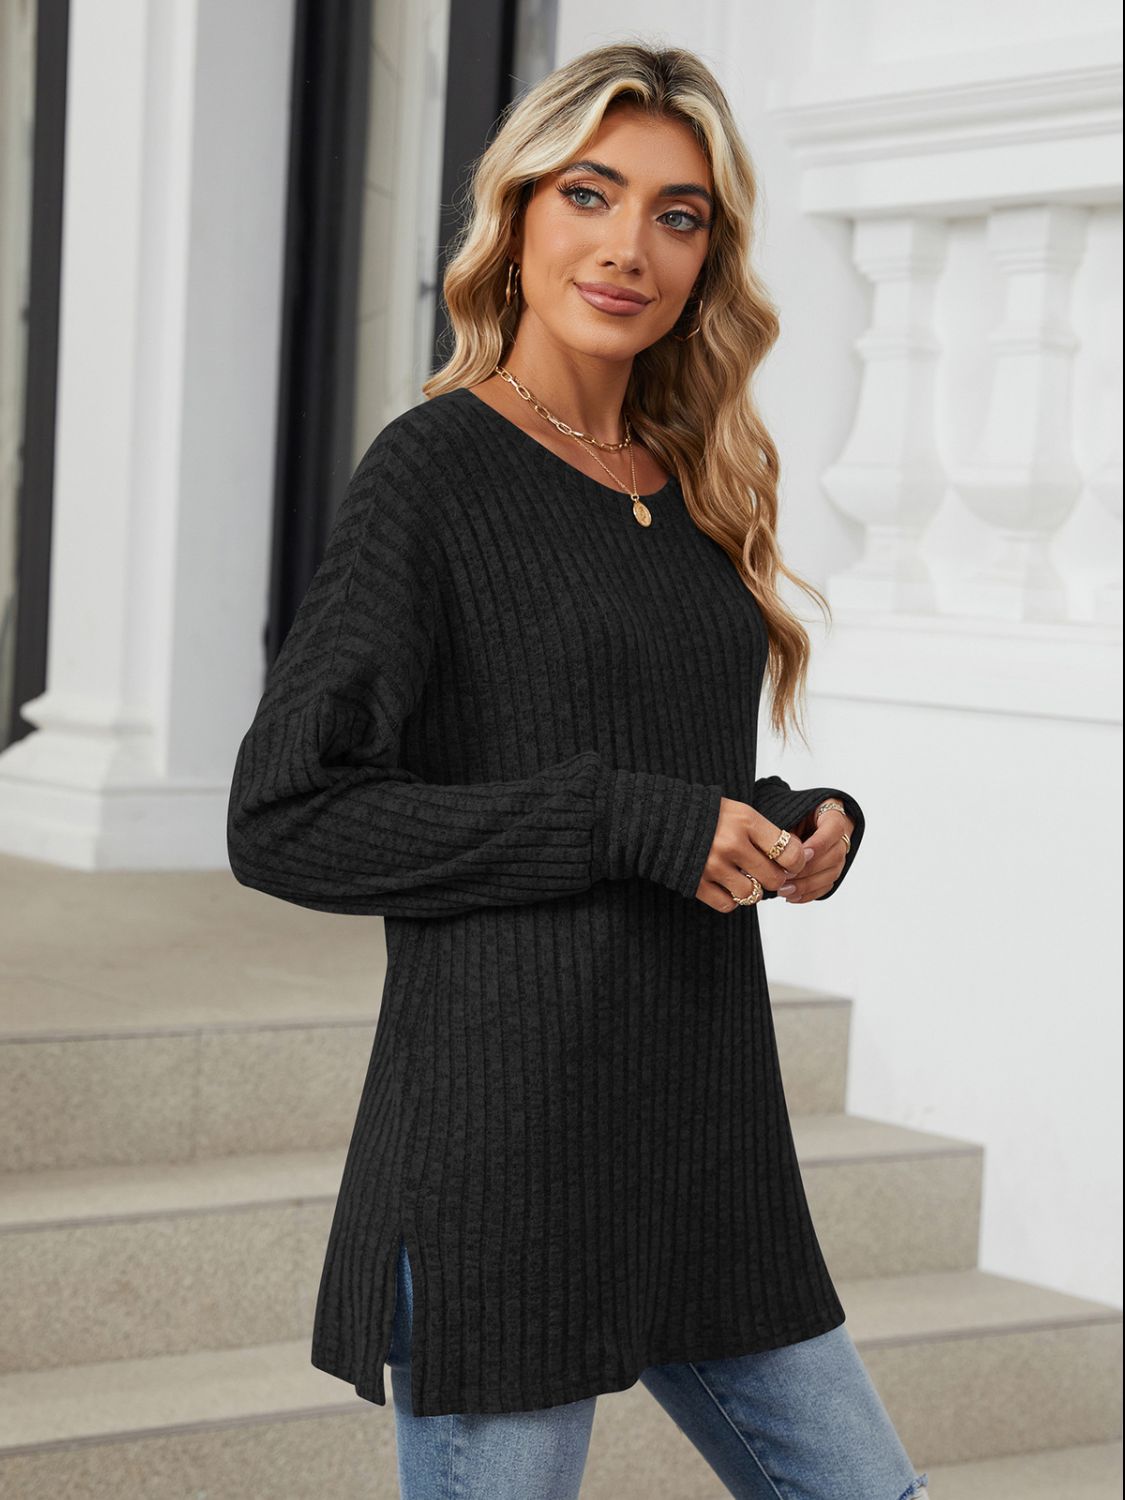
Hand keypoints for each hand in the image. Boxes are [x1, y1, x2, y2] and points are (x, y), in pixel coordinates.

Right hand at [693, 796, 814, 912]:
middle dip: (775, 878)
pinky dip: (731, 900)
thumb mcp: (740, 812)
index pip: (789, 852)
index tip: (791, 863)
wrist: (660, 818)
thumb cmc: (708, 815)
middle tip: (767, 871)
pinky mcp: (696, 882)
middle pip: (773, 878)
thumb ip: (766, 833)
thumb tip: (796, 859)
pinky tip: (726, 886)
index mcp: (745, 821)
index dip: (797, 862)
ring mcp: (712, 865)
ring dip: (752, 890)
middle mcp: (731, 843)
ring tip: (745, 878)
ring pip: (751, 895)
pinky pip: (728, 905)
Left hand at [776, 807, 854, 903]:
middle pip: (834, 855)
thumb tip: (778, 852)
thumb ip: (788, 830)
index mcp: (832, 815)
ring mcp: (839, 856)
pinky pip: (825, 886)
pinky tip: (791, 897)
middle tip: (785, 876)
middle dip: (809, 869)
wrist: (802, 821)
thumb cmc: (793, 815)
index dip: (819, 843)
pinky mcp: (832, 872)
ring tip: (784, 890)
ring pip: (831, 874)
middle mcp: (841, 837)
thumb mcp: (789, 814)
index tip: (801, 854)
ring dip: (806, 885)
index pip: (834, 828)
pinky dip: (808, 894)